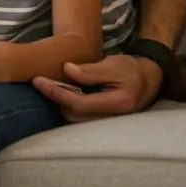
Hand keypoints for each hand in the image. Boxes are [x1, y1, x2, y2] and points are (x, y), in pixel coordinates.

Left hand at [32, 54, 162, 121]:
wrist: (147, 79)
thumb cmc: (131, 69)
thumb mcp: (114, 64)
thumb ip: (91, 70)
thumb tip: (67, 70)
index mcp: (118, 103)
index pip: (79, 104)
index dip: (56, 93)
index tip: (38, 80)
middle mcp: (112, 118)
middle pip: (74, 115)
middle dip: (56, 99)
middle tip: (43, 81)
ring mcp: (106, 123)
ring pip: (74, 118)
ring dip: (60, 103)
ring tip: (52, 85)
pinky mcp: (100, 121)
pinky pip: (79, 117)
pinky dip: (68, 105)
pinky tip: (62, 92)